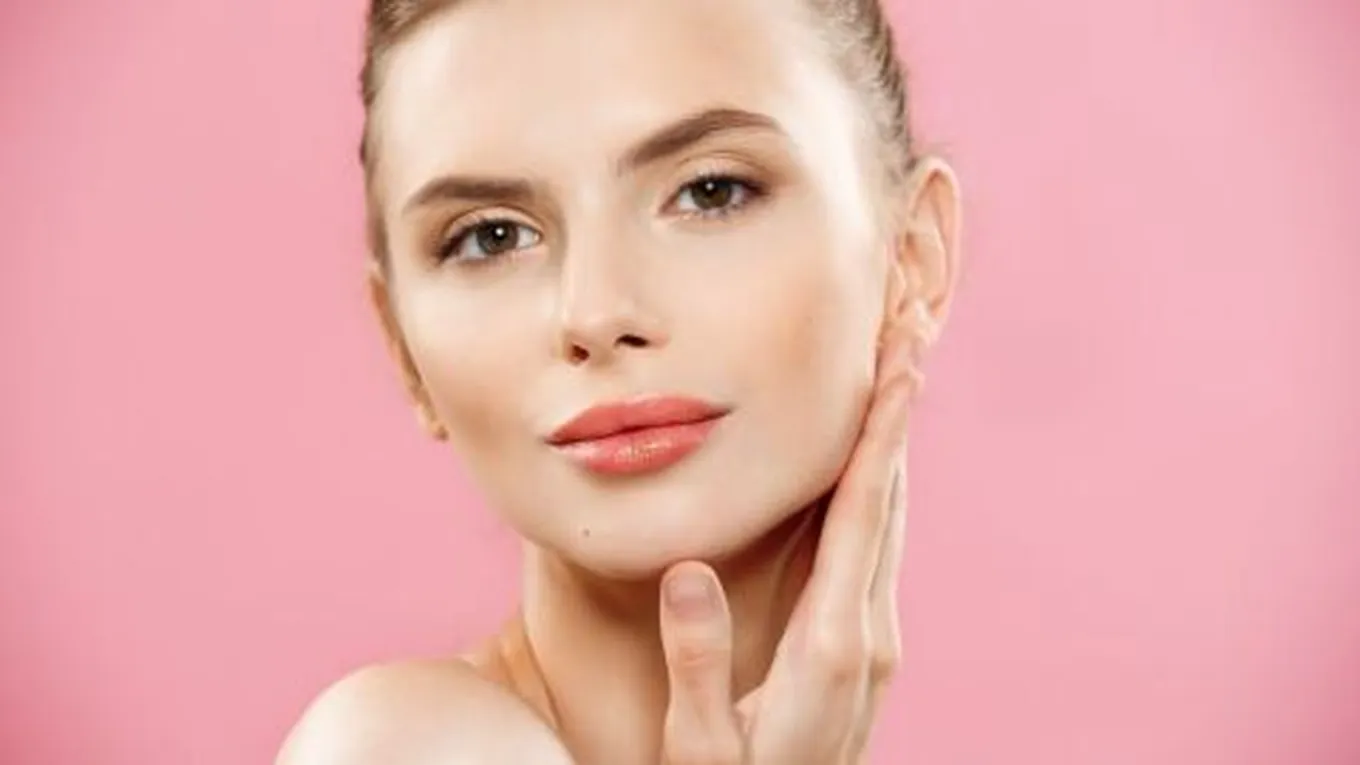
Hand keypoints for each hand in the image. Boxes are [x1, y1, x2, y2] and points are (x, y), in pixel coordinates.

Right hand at [657, 321, 915, 763]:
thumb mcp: (701, 743)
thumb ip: (697, 659)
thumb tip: (688, 569)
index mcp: (832, 645)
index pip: (863, 517)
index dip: (883, 436)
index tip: (903, 366)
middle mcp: (867, 633)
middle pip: (892, 501)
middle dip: (900, 415)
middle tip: (909, 335)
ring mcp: (872, 641)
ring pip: (890, 522)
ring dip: (893, 446)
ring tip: (896, 378)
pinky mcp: (863, 649)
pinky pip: (876, 549)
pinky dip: (878, 491)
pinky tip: (867, 468)